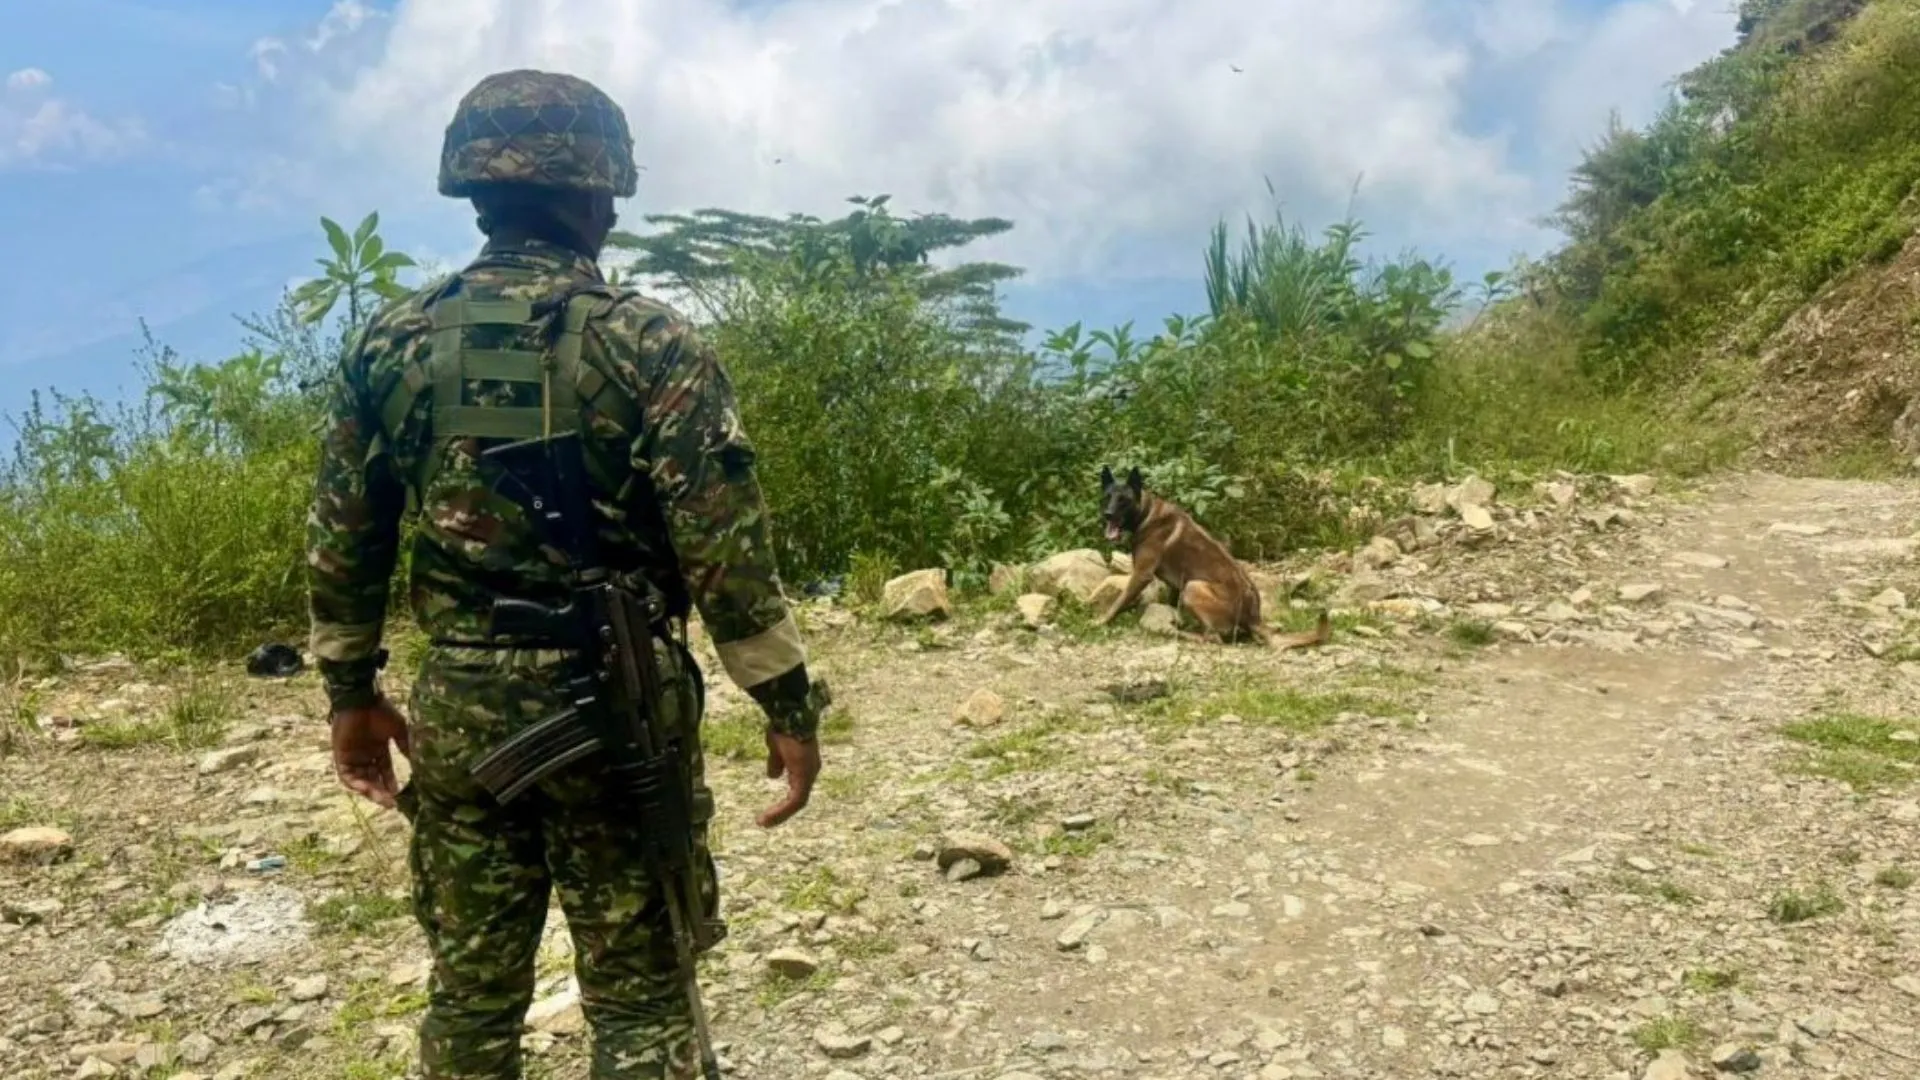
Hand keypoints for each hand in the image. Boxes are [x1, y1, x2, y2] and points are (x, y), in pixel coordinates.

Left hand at [330, 695, 411, 810]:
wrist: (362, 700)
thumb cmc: (381, 712)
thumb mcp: (399, 730)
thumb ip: (406, 746)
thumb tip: (416, 761)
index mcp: (379, 749)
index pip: (385, 771)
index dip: (391, 783)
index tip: (400, 795)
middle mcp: (366, 755)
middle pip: (373, 778)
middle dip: (382, 792)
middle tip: (391, 803)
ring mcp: (353, 756)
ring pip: (360, 780)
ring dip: (370, 791)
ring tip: (382, 799)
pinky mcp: (341, 756)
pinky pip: (346, 775)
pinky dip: (355, 784)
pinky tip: (367, 789)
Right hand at [756, 730, 819, 827]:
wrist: (789, 716)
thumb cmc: (783, 727)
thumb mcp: (776, 748)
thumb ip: (776, 762)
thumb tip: (773, 776)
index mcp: (805, 765)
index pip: (797, 789)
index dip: (785, 801)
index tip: (768, 810)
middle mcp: (811, 771)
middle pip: (798, 799)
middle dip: (782, 812)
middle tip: (764, 821)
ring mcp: (809, 774)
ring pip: (797, 802)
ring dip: (780, 814)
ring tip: (763, 821)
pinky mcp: (804, 777)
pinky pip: (796, 800)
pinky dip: (782, 810)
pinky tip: (768, 815)